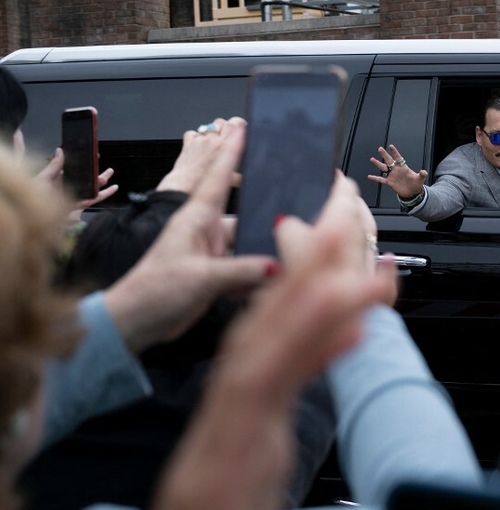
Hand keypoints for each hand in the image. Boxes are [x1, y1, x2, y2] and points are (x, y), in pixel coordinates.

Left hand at [35, 149, 118, 220]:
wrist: (34, 215)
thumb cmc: (33, 198)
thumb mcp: (43, 178)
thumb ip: (54, 165)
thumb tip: (60, 151)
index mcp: (57, 179)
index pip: (72, 168)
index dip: (82, 161)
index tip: (89, 154)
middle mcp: (67, 188)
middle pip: (84, 177)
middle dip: (94, 169)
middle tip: (100, 160)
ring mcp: (74, 197)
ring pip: (91, 187)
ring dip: (101, 180)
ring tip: (110, 173)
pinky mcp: (79, 206)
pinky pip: (93, 199)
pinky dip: (104, 194)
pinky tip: (112, 189)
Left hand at [97, 156, 395, 509]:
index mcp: (216, 482)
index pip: (259, 384)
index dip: (304, 332)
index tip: (350, 289)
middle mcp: (219, 445)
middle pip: (256, 345)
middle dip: (301, 282)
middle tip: (343, 226)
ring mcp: (230, 439)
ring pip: (264, 352)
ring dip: (304, 299)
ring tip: (347, 257)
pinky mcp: (244, 445)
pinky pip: (276, 380)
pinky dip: (310, 345)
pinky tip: (343, 327)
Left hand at [103, 116, 275, 353]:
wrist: (136, 321)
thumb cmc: (154, 290)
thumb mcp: (200, 277)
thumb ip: (241, 270)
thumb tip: (277, 266)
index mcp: (196, 219)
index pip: (218, 178)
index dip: (231, 151)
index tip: (242, 127)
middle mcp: (206, 231)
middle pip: (243, 214)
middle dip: (265, 211)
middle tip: (294, 209)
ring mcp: (212, 254)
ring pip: (248, 245)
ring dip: (264, 254)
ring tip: (288, 258)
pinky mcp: (215, 276)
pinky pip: (245, 270)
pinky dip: (257, 278)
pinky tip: (270, 285)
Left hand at [156, 117, 242, 192]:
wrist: (186, 189)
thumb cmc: (207, 186)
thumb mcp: (232, 181)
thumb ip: (239, 174)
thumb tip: (244, 176)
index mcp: (226, 147)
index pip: (236, 123)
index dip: (239, 124)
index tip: (240, 128)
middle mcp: (213, 140)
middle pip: (222, 122)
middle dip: (225, 127)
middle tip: (225, 137)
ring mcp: (200, 141)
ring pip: (208, 126)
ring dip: (211, 132)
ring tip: (212, 143)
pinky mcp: (187, 144)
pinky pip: (192, 133)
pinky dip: (195, 137)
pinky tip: (198, 146)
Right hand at [367, 143, 427, 199]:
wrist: (412, 192)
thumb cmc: (416, 184)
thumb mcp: (420, 179)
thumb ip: (422, 175)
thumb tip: (424, 172)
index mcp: (403, 168)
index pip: (398, 158)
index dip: (395, 152)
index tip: (391, 146)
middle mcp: (396, 170)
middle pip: (389, 161)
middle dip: (385, 155)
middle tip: (380, 149)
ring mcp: (392, 176)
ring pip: (383, 168)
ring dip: (378, 164)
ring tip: (372, 159)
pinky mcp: (390, 183)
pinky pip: (381, 180)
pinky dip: (375, 178)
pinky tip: (370, 176)